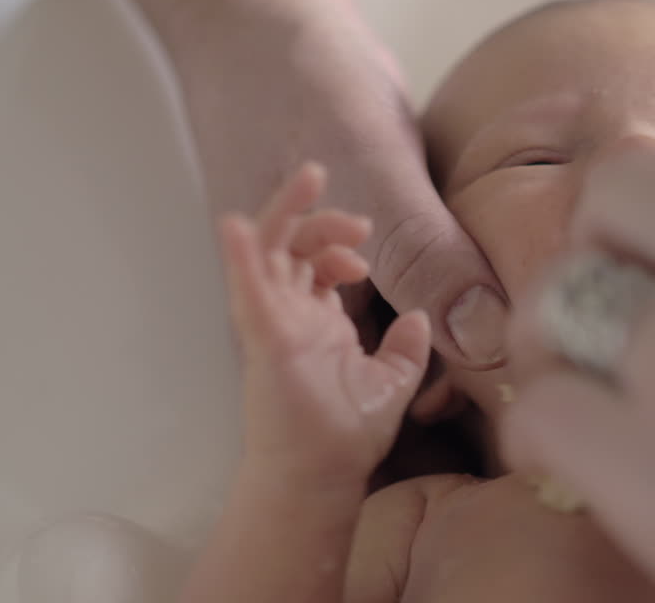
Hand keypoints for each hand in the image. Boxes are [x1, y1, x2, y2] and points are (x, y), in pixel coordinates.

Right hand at [218, 163, 429, 484]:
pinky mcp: (265, 338)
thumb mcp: (394, 381)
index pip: (316, 264)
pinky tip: (234, 225)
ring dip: (285, 212)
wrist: (323, 478)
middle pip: (289, 247)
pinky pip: (247, 290)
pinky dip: (240, 257)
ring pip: (267, 252)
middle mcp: (292, 317)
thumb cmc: (347, 435)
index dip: (337, 241)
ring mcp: (274, 324)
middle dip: (312, 211)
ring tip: (309, 177)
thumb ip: (407, 348)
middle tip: (335, 187)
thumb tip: (419, 317)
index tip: (366, 241)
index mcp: (318, 323)